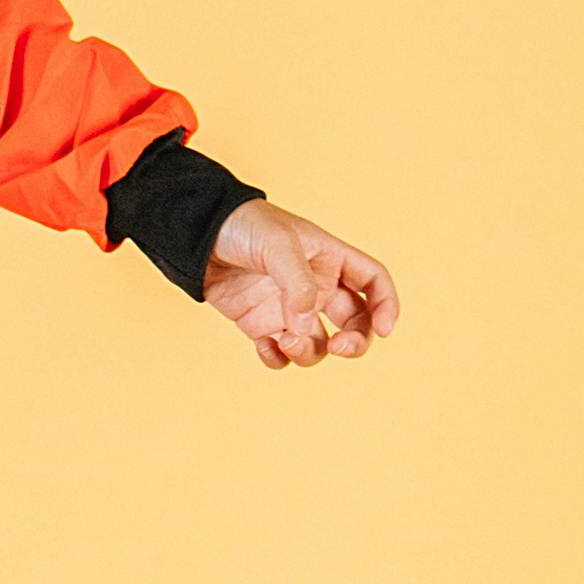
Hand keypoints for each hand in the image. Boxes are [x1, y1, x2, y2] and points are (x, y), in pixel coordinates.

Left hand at [203, 202, 398, 370]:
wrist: (197, 233)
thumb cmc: (243, 225)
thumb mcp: (277, 244)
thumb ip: (297, 284)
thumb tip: (305, 326)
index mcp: (330, 259)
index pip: (373, 282)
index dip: (386, 305)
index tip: (385, 329)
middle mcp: (315, 286)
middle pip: (354, 323)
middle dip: (354, 342)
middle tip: (339, 348)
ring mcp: (289, 308)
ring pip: (318, 345)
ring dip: (308, 351)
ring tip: (283, 339)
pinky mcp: (261, 324)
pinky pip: (280, 354)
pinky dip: (277, 358)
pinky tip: (263, 345)